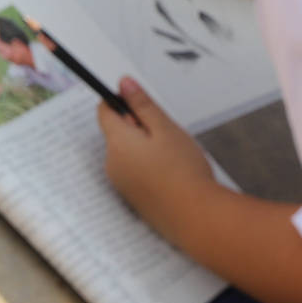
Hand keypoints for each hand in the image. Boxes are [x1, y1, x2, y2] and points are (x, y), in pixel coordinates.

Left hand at [97, 78, 216, 235]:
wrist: (196, 218)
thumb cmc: (184, 171)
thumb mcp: (166, 128)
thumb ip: (142, 105)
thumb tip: (123, 84)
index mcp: (117, 143)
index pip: (105, 111)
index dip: (122, 102)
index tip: (143, 105)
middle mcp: (112, 164)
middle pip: (117, 133)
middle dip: (139, 127)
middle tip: (167, 134)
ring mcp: (121, 184)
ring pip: (127, 153)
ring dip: (145, 148)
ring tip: (173, 157)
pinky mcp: (132, 198)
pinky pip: (134, 173)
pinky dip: (148, 168)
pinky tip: (171, 174)